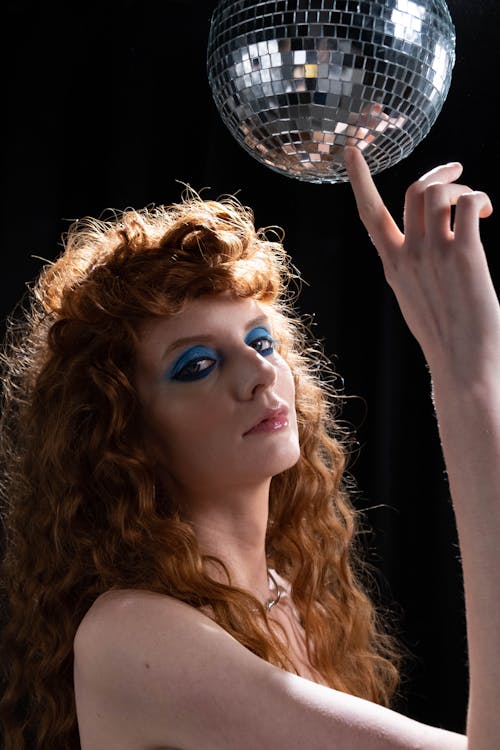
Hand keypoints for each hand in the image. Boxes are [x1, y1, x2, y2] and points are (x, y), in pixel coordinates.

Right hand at [344, 146, 497, 382]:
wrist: (460, 362)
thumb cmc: (443, 334)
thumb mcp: (414, 296)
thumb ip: (414, 265)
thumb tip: (433, 242)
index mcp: (394, 264)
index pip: (370, 214)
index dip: (359, 179)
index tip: (352, 151)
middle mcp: (409, 255)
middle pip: (413, 192)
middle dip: (438, 173)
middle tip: (458, 171)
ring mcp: (434, 254)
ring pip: (438, 194)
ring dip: (462, 188)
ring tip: (477, 205)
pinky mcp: (464, 256)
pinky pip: (468, 206)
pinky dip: (478, 199)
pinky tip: (485, 213)